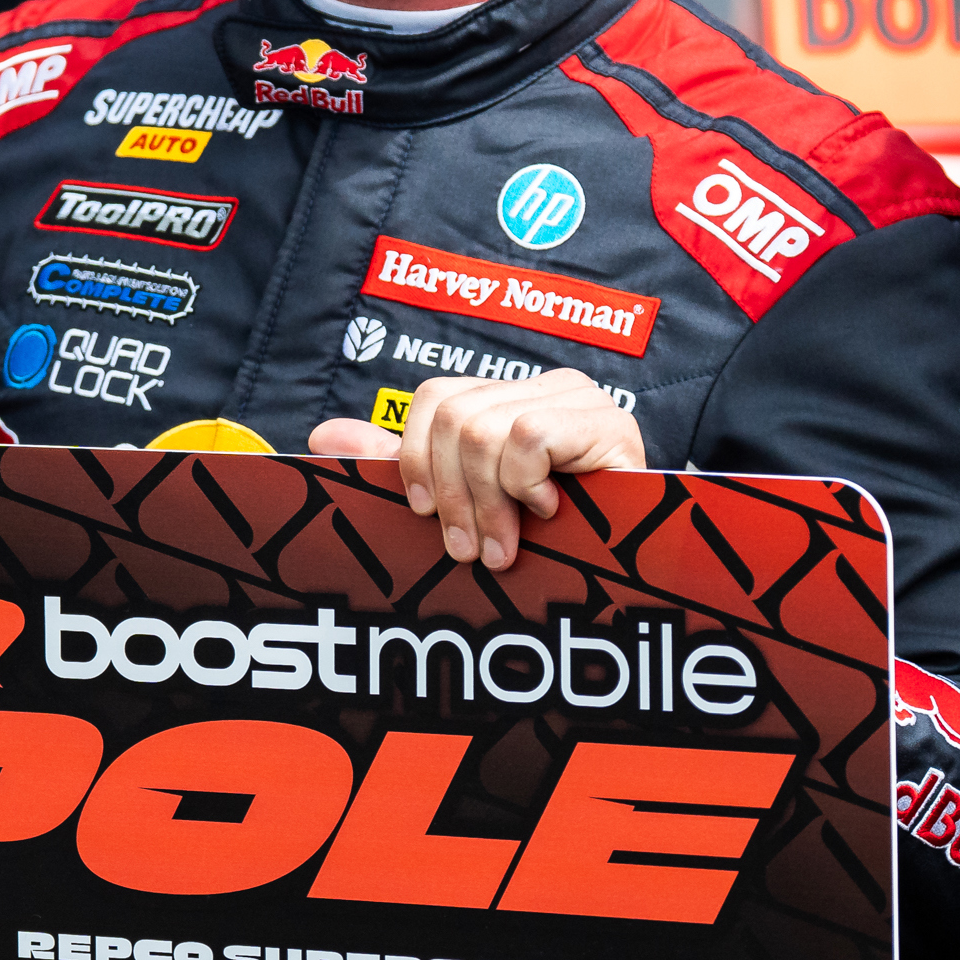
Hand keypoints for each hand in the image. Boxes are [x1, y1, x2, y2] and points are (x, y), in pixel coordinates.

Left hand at [310, 370, 646, 566]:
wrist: (636, 571)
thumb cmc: (553, 544)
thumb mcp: (468, 505)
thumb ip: (403, 466)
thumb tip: (324, 435)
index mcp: (509, 400)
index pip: (436, 398)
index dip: (416, 457)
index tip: (423, 515)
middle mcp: (545, 387)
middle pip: (453, 415)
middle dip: (451, 494)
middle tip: (470, 550)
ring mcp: (579, 400)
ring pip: (484, 430)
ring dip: (488, 503)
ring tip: (507, 547)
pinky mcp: (608, 423)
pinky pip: (529, 439)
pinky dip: (527, 486)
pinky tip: (550, 512)